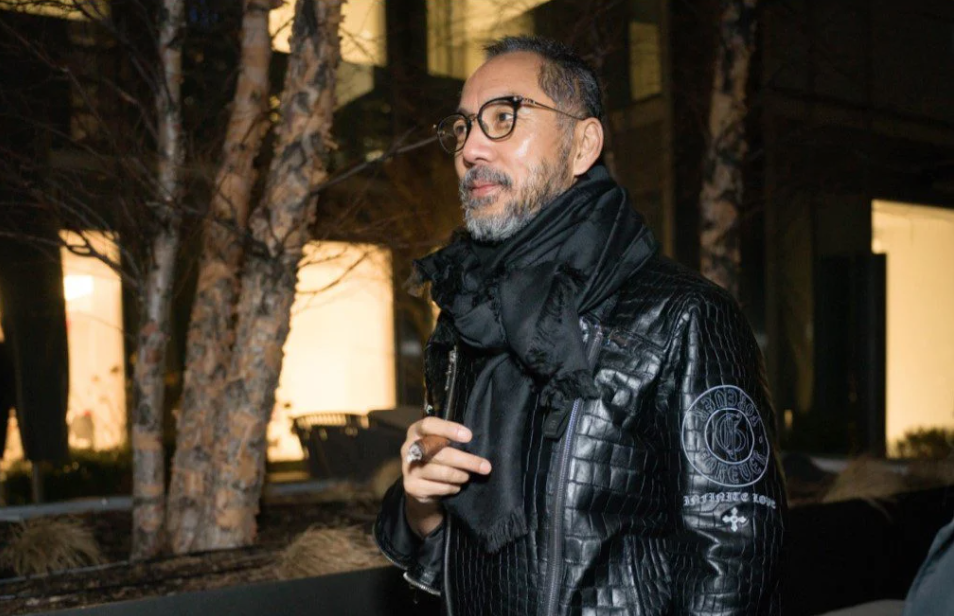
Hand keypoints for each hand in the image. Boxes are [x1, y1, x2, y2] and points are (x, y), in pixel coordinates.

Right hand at [400, 417, 490, 535]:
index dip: (448, 429)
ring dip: (460, 475)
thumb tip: (477, 442)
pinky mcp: (411, 486)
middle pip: (439, 453)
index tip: (469, 436)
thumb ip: (451, 439)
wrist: (419, 481)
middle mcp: (408, 448)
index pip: (429, 425)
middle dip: (466, 460)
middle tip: (485, 466)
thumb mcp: (439, 441)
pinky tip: (457, 486)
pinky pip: (438, 487)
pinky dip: (452, 487)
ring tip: (468, 476)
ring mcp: (408, 468)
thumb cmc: (436, 454)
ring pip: (440, 472)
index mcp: (416, 431)